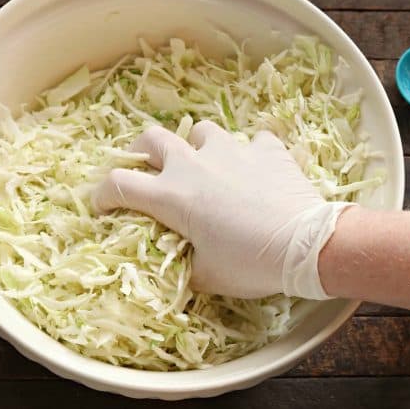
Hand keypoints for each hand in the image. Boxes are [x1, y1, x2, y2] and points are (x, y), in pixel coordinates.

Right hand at [91, 120, 350, 298]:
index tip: (103, 207)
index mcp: (171, 196)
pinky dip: (251, 154)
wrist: (307, 245)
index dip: (102, 195)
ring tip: (207, 166)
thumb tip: (182, 263)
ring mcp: (232, 151)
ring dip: (197, 147)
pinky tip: (257, 169)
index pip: (117, 185)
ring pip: (201, 131)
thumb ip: (185, 265)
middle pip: (152, 139)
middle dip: (141, 152)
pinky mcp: (267, 149)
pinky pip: (254, 141)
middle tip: (147, 170)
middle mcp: (194, 165)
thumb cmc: (250, 264)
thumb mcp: (207, 277)